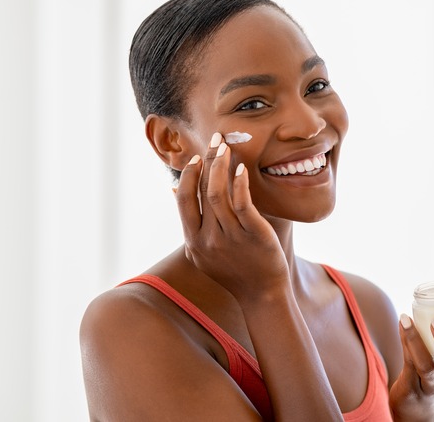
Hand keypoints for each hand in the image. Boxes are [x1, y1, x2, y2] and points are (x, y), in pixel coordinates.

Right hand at [174, 132, 289, 299]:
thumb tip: (172, 190)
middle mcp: (208, 239)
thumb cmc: (233, 270)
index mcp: (194, 240)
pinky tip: (241, 169)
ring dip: (221, 166)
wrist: (261, 293)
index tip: (196, 157)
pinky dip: (240, 184)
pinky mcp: (254, 235)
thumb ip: (189, 221)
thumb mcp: (202, 250)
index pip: (185, 200)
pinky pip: (243, 205)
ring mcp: (231, 237)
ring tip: (226, 147)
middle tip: (215, 139)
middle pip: (202, 192)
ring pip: (219, 195)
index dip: (188, 175)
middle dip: (207, 161)